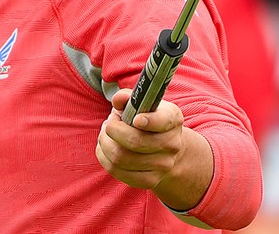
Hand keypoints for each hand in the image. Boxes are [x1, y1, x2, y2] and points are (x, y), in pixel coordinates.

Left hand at [96, 88, 212, 210]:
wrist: (163, 149)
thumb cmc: (145, 119)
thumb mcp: (140, 103)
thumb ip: (127, 97)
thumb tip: (118, 100)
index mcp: (173, 119)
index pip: (163, 121)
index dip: (148, 121)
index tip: (135, 119)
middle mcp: (173, 144)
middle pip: (135, 142)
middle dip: (113, 130)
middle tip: (109, 123)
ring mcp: (163, 165)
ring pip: (121, 157)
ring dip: (105, 143)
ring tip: (105, 135)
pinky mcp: (150, 181)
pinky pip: (117, 171)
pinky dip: (104, 158)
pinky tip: (105, 148)